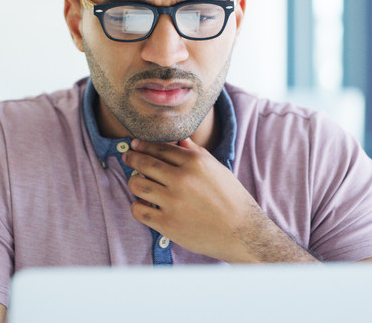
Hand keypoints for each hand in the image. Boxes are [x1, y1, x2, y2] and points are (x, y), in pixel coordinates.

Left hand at [122, 137, 306, 262]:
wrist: (242, 232)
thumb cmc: (232, 199)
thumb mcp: (217, 169)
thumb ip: (196, 153)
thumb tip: (180, 139)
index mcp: (195, 163)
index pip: (160, 148)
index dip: (144, 146)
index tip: (135, 145)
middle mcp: (182, 180)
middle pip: (144, 163)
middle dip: (132, 158)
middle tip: (128, 158)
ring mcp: (173, 202)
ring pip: (137, 185)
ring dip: (134, 182)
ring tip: (138, 183)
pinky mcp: (167, 224)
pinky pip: (138, 210)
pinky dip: (137, 206)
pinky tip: (144, 204)